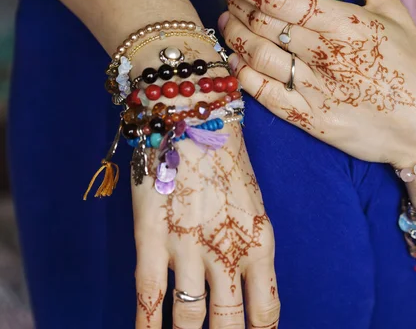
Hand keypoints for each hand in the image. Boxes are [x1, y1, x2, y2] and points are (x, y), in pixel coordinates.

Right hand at [130, 41, 279, 328]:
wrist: (192, 111)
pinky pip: (148, 297)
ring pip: (191, 320)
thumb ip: (249, 240)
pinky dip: (147, 326)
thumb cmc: (225, 151)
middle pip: (230, 324)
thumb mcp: (252, 199)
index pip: (266, 311)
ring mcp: (190, 248)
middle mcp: (230, 252)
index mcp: (261, 242)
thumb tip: (244, 281)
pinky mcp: (153, 237)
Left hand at [219, 0, 415, 167]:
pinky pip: (264, 95)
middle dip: (236, 3)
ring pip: (257, 55)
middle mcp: (326, 55)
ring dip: (234, 35)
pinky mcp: (310, 120)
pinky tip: (237, 62)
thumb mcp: (398, 15)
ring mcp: (316, 90)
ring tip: (228, 22)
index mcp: (346, 23)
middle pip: (262, 22)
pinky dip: (243, 75)